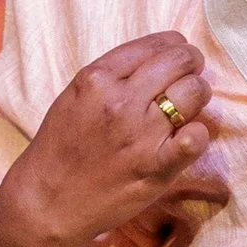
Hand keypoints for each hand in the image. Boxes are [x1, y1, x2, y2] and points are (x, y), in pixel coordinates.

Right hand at [0, 35, 224, 246]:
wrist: (47, 201)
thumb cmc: (60, 148)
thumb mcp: (75, 96)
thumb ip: (113, 75)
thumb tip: (158, 58)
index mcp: (98, 78)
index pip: (156, 45)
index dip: (175, 47)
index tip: (178, 56)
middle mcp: (121, 101)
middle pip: (180, 61)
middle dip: (192, 65)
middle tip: (191, 77)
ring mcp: (140, 135)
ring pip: (194, 93)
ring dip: (199, 95)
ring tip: (190, 106)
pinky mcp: (155, 169)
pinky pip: (196, 139)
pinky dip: (199, 133)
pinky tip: (190, 137)